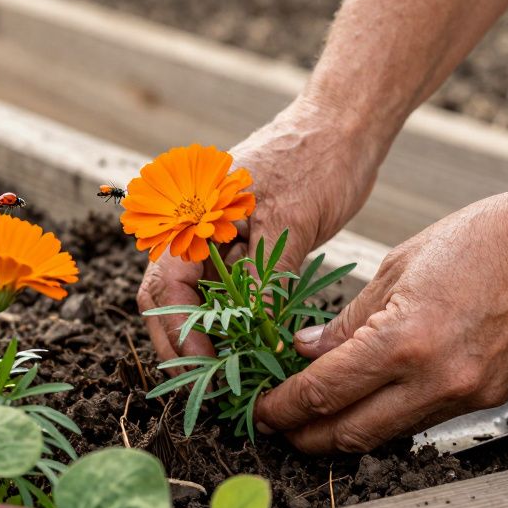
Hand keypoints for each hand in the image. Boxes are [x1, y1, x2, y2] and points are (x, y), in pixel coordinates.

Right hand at [137, 97, 387, 361]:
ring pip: (191, 295)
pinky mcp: (238, 242)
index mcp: (192, 213)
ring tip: (223, 374)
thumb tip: (255, 334)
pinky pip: (220, 287)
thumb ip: (266, 277)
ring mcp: (212, 234)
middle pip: (165, 294)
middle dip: (179, 341)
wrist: (342, 123)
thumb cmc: (317, 161)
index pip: (167, 283)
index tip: (206, 366)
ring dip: (201, 335)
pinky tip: (245, 345)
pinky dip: (227, 318)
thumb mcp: (291, 222)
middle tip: (206, 385)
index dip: (180, 330)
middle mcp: (191, 225)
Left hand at [254, 180, 507, 452]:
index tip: (261, 409)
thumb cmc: (483, 239)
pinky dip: (389, 417)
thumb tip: (308, 351)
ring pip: (388, 434)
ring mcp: (468, 394)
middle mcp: (437, 379)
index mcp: (405, 340)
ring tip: (315, 420)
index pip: (325, 392)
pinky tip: (368, 402)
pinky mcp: (491, 398)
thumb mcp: (398, 266)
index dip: (284, 407)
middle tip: (277, 426)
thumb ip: (350, 318)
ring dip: (346, 433)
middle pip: (352, 432)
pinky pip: (424, 420)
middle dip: (306, 435)